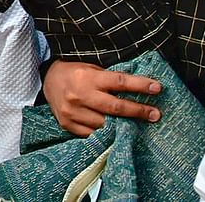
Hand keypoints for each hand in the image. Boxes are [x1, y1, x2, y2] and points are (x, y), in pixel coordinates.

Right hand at [42, 60, 161, 136]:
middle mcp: (79, 95)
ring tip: (136, 125)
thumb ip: (110, 80)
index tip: (158, 88)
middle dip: (138, 111)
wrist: (46, 80)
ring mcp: (72, 112)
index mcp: (87, 78)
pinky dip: (105, 133)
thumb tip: (139, 88)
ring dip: (123, 125)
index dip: (140, 85)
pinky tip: (115, 132)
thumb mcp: (91, 69)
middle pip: (115, 107)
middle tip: (155, 114)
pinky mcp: (68, 124)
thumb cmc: (74, 73)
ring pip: (105, 124)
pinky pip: (92, 134)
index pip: (119, 82)